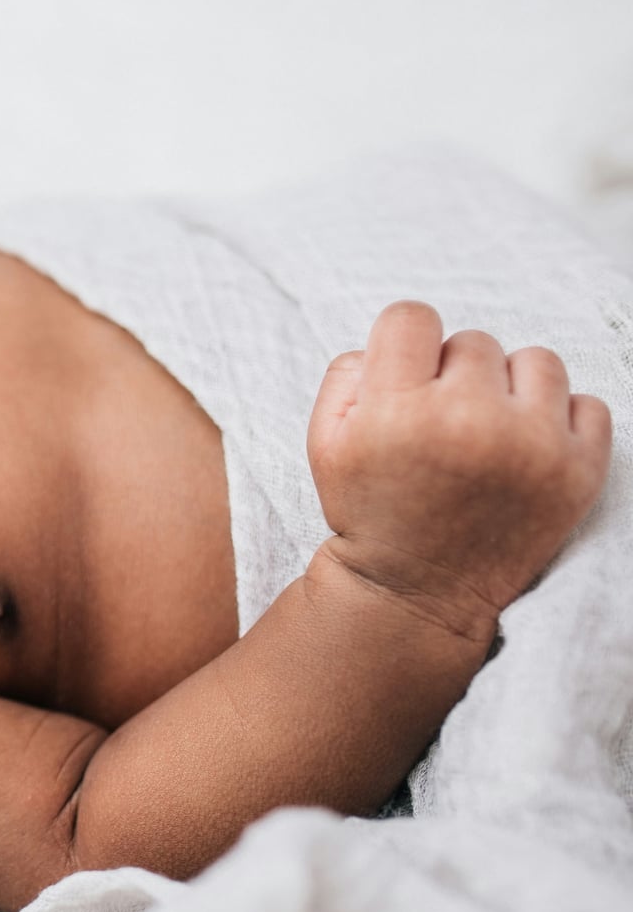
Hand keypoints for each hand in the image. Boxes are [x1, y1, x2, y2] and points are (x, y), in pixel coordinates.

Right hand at [306, 301, 611, 639]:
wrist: (417, 594)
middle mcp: (470, 421)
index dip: (404, 345)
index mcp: (399, 411)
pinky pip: (588, 403)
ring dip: (511, 390)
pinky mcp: (580, 472)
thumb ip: (348, 374)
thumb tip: (394, 341)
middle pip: (473, 341)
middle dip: (454, 376)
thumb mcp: (324, 444)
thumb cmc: (369, 510)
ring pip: (536, 360)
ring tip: (488, 433)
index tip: (406, 381)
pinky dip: (560, 421)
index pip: (412, 317)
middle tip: (441, 426)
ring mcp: (533, 446)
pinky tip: (526, 450)